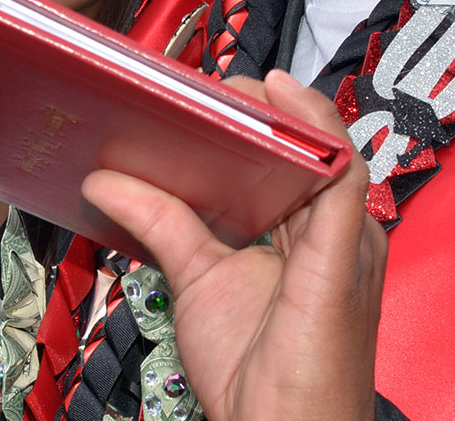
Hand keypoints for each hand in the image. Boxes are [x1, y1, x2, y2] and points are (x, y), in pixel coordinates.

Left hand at [82, 71, 384, 420]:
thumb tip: (106, 179)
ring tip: (232, 80)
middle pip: (304, 146)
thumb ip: (160, 222)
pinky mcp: (346, 253)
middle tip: (201, 80)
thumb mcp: (196, 280)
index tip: (196, 92)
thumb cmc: (257, 375)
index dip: (248, 118)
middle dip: (257, 104)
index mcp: (308, 235)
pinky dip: (315, 127)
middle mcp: (335, 230)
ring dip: (281, 105)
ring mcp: (348, 239)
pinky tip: (278, 97)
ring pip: (326, 146)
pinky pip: (342, 173)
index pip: (286, 157)